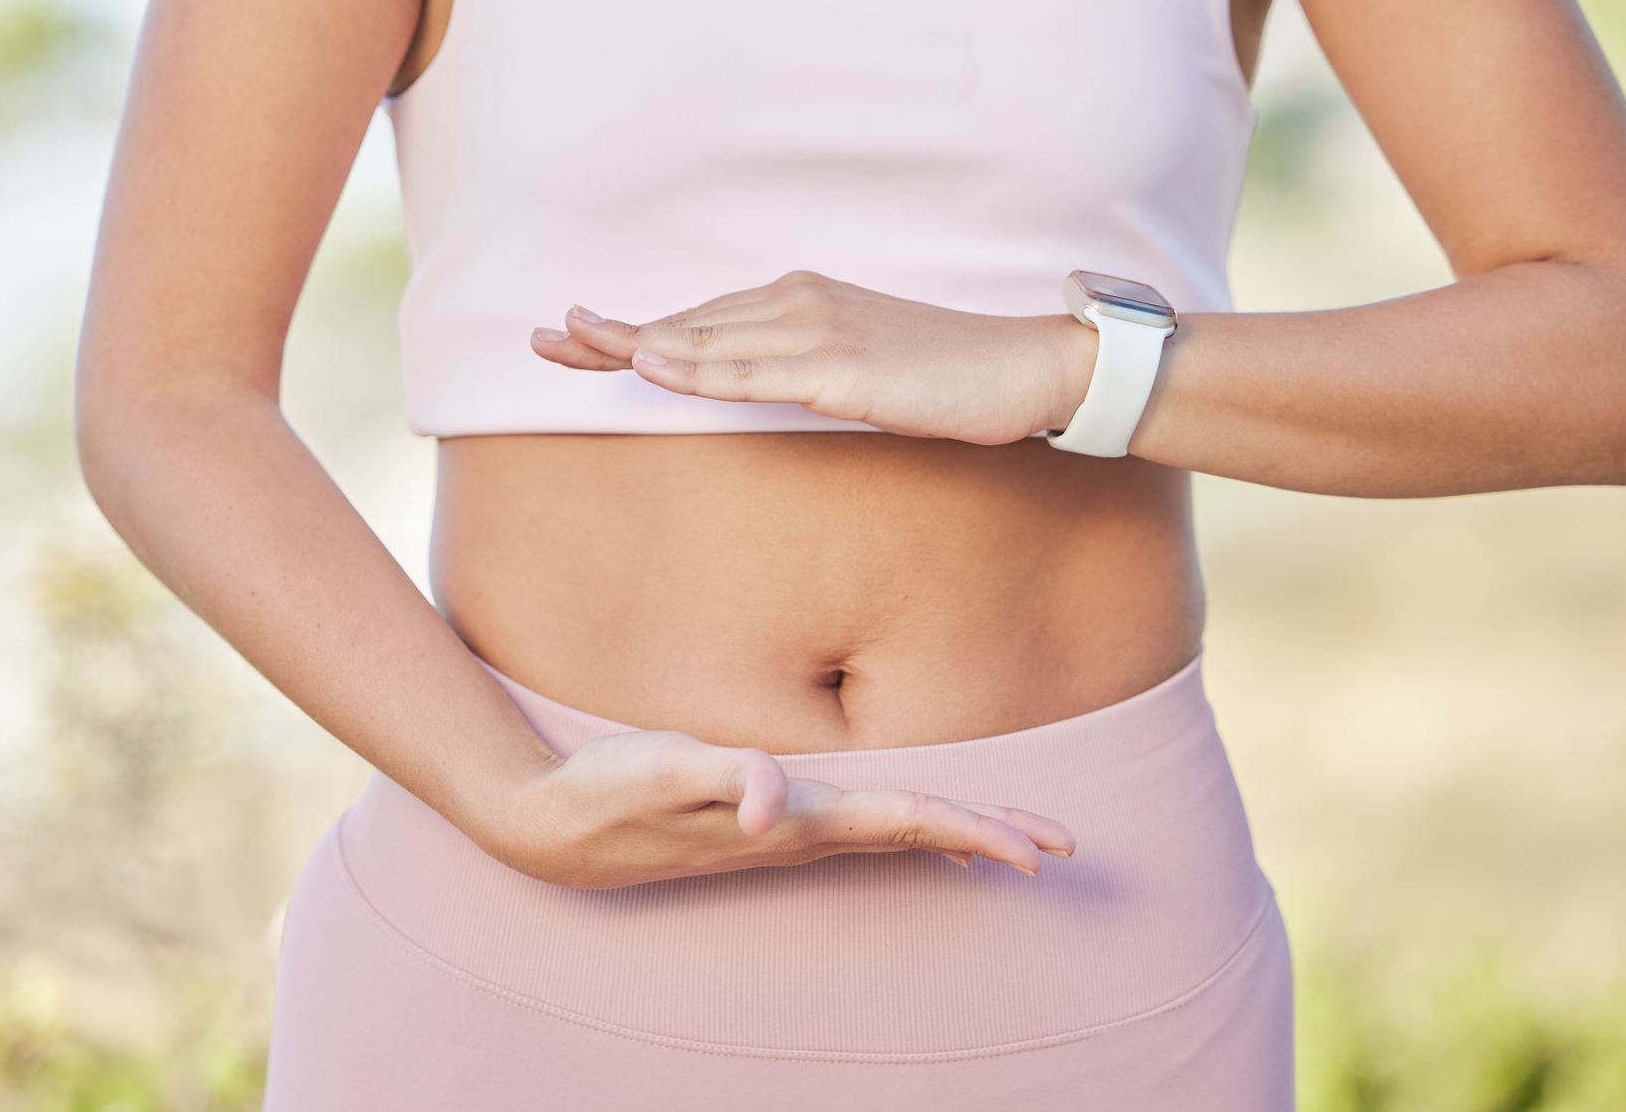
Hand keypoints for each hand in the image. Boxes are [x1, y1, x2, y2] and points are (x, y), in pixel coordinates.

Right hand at [480, 729, 1076, 889]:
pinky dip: (910, 832)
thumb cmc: (613, 792)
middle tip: (1069, 849)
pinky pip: (862, 830)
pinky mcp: (772, 823)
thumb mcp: (664, 772)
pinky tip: (930, 838)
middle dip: (992, 836)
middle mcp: (805, 831)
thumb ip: (721, 778)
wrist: (557, 830)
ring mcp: (791, 832)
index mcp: (797, 819)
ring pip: (896, 831)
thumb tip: (769, 805)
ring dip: (961, 834)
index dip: (973, 831)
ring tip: (1023, 845)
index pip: (905, 820)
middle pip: (918, 831)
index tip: (1037, 854)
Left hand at [528, 269, 1096, 444]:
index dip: (632, 330)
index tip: (574, 336)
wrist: (1024, 368)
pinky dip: (695, 370)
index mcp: (802, 299)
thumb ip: (803, 370)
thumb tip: (756, 387)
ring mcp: (820, 331)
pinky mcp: (843, 369)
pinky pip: (754, 373)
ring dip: (632, 344)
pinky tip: (650, 368)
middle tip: (539, 342)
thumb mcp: (861, 368)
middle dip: (610, 336)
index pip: (699, 317)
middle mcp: (801, 302)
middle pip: (687, 322)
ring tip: (568, 344)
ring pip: (707, 341)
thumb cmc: (949, 372)